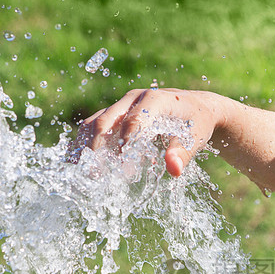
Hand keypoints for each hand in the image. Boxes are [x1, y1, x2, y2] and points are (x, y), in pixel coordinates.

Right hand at [66, 88, 225, 176]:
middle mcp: (134, 99)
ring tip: (78, 171)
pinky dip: (85, 144)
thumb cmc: (197, 123)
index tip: (121, 168)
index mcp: (155, 100)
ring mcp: (122, 105)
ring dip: (85, 146)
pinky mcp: (116, 114)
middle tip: (93, 174)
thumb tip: (173, 170)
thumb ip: (182, 154)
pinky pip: (93, 126)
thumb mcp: (195, 138)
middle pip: (107, 120)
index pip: (134, 120)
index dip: (125, 143)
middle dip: (97, 147)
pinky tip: (77, 163)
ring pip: (95, 122)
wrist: (195, 106)